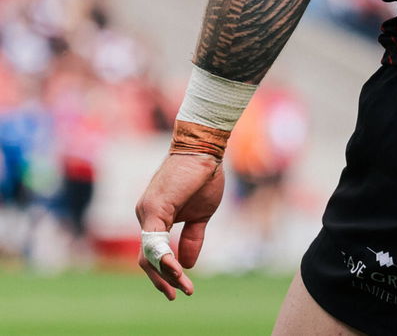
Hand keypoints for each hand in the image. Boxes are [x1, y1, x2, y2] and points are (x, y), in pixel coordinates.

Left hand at [134, 153, 225, 298]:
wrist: (204, 149)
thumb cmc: (203, 176)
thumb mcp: (201, 215)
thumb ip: (192, 238)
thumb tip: (187, 264)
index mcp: (154, 219)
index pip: (154, 253)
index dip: (166, 272)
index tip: (183, 287)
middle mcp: (144, 216)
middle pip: (146, 258)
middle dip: (161, 280)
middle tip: (176, 296)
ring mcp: (146, 212)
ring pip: (149, 252)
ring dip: (166, 273)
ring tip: (182, 287)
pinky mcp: (154, 208)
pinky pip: (155, 240)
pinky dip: (164, 257)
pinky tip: (176, 270)